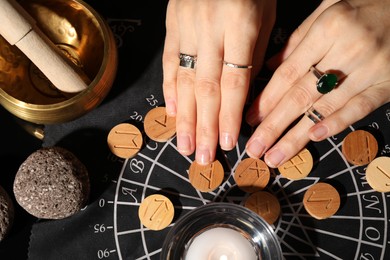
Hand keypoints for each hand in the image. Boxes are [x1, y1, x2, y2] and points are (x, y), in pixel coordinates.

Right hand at [162, 0, 276, 163]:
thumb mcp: (267, 14)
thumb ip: (257, 53)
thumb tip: (246, 95)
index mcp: (241, 25)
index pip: (234, 82)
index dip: (229, 116)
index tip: (226, 143)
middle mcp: (210, 28)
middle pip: (205, 88)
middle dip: (203, 126)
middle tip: (201, 157)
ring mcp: (186, 26)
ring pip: (184, 80)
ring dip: (183, 117)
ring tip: (184, 144)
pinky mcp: (171, 24)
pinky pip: (170, 62)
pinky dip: (170, 90)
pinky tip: (171, 112)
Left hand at [245, 0, 389, 167]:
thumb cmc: (366, 7)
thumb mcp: (328, 9)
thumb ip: (298, 39)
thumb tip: (270, 67)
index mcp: (328, 29)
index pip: (289, 73)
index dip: (267, 100)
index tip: (250, 119)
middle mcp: (347, 51)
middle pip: (301, 95)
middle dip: (274, 126)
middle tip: (255, 148)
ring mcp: (369, 70)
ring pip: (325, 108)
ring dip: (296, 136)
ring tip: (275, 156)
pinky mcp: (386, 85)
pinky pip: (359, 108)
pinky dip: (335, 124)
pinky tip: (313, 138)